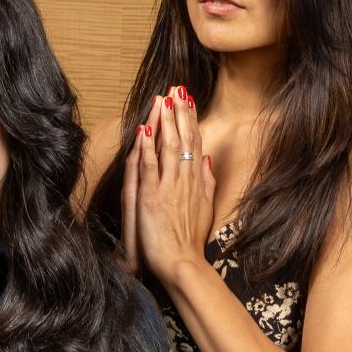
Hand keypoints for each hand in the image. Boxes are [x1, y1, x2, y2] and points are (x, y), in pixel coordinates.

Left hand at [131, 87, 215, 288]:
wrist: (183, 264)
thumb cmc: (191, 241)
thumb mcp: (205, 209)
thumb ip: (206, 183)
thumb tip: (205, 160)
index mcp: (196, 181)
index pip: (193, 142)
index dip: (190, 119)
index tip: (187, 99)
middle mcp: (185, 180)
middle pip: (183, 139)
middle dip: (179, 112)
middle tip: (176, 87)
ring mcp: (169, 188)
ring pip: (169, 148)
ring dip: (165, 122)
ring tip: (163, 99)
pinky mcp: (153, 198)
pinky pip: (150, 168)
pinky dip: (148, 149)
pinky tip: (145, 131)